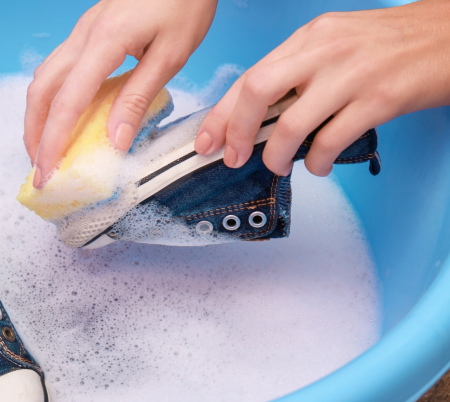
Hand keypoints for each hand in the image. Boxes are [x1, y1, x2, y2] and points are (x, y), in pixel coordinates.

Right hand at [25, 0, 217, 187]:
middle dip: (34, 132)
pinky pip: (58, 69)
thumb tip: (114, 140)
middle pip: (41, 90)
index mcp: (104, 42)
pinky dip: (52, 98)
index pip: (67, 102)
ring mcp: (81, 32)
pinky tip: (65, 115)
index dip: (53, 142)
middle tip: (41, 166)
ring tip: (48, 146)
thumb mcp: (170, 55)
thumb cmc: (185, 2)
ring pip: (43, 78)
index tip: (47, 173)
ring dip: (39, 116)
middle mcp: (82, 36)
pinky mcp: (88, 31)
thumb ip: (138, 97)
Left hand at [195, 0, 449, 175]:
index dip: (222, 112)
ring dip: (278, 156)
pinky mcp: (379, 99)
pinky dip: (316, 162)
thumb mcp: (338, 42)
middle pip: (257, 92)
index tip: (207, 139)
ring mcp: (352, 75)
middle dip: (237, 132)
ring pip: (291, 124)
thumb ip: (301, 71)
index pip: (250, 76)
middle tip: (235, 158)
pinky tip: (318, 165)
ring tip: (281, 166)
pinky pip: (331, 141)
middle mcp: (324, 51)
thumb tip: (260, 114)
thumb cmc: (394, 43)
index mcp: (310, 36)